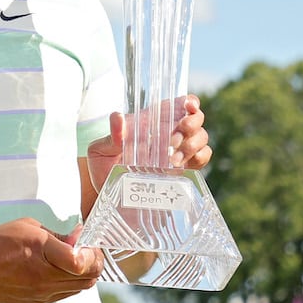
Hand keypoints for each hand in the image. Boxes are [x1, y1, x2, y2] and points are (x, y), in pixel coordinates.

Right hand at [0, 218, 103, 302]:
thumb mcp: (29, 227)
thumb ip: (57, 235)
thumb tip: (79, 238)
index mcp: (42, 253)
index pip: (82, 262)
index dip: (92, 251)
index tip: (86, 241)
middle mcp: (44, 278)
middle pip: (88, 277)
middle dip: (94, 262)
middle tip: (87, 250)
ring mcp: (42, 293)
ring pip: (80, 288)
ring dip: (84, 274)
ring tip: (74, 259)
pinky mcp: (38, 302)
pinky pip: (66, 294)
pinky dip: (71, 282)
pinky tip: (61, 269)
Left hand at [86, 96, 211, 190]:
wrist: (111, 201)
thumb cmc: (104, 170)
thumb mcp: (100, 151)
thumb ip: (111, 136)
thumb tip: (117, 117)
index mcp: (150, 123)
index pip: (177, 104)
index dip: (189, 101)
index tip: (189, 106)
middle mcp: (168, 134)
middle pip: (195, 119)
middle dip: (191, 124)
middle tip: (173, 139)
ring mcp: (179, 152)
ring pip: (202, 137)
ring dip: (192, 144)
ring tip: (173, 160)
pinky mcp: (184, 172)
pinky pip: (203, 157)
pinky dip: (199, 158)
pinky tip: (182, 166)